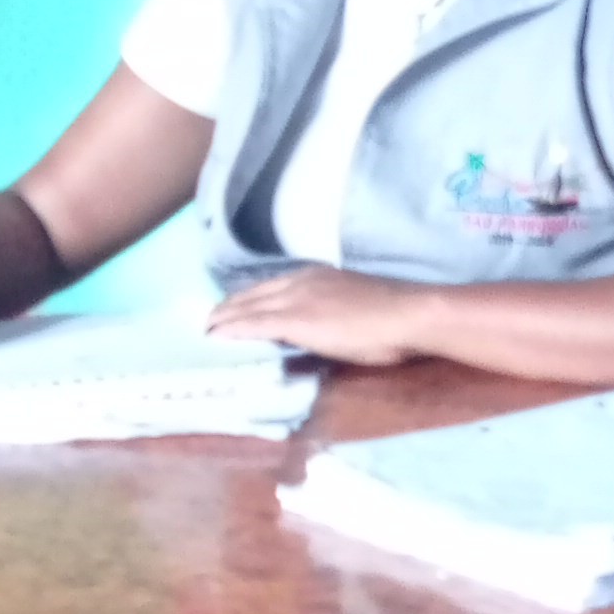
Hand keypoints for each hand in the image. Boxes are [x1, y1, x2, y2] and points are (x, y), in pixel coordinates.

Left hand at [206, 266, 429, 367]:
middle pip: (253, 293)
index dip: (249, 298)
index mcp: (317, 276)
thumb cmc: (394, 318)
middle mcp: (301, 280)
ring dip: (223, 319)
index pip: (271, 285)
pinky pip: (254, 324)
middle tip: (210, 321)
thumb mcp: (355, 308)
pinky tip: (215, 337)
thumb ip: (332, 313)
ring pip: (247, 307)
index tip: (234, 308)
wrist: (407, 314)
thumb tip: (323, 327)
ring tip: (205, 331)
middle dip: (229, 307)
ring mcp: (296, 298)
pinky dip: (232, 330)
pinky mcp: (295, 319)